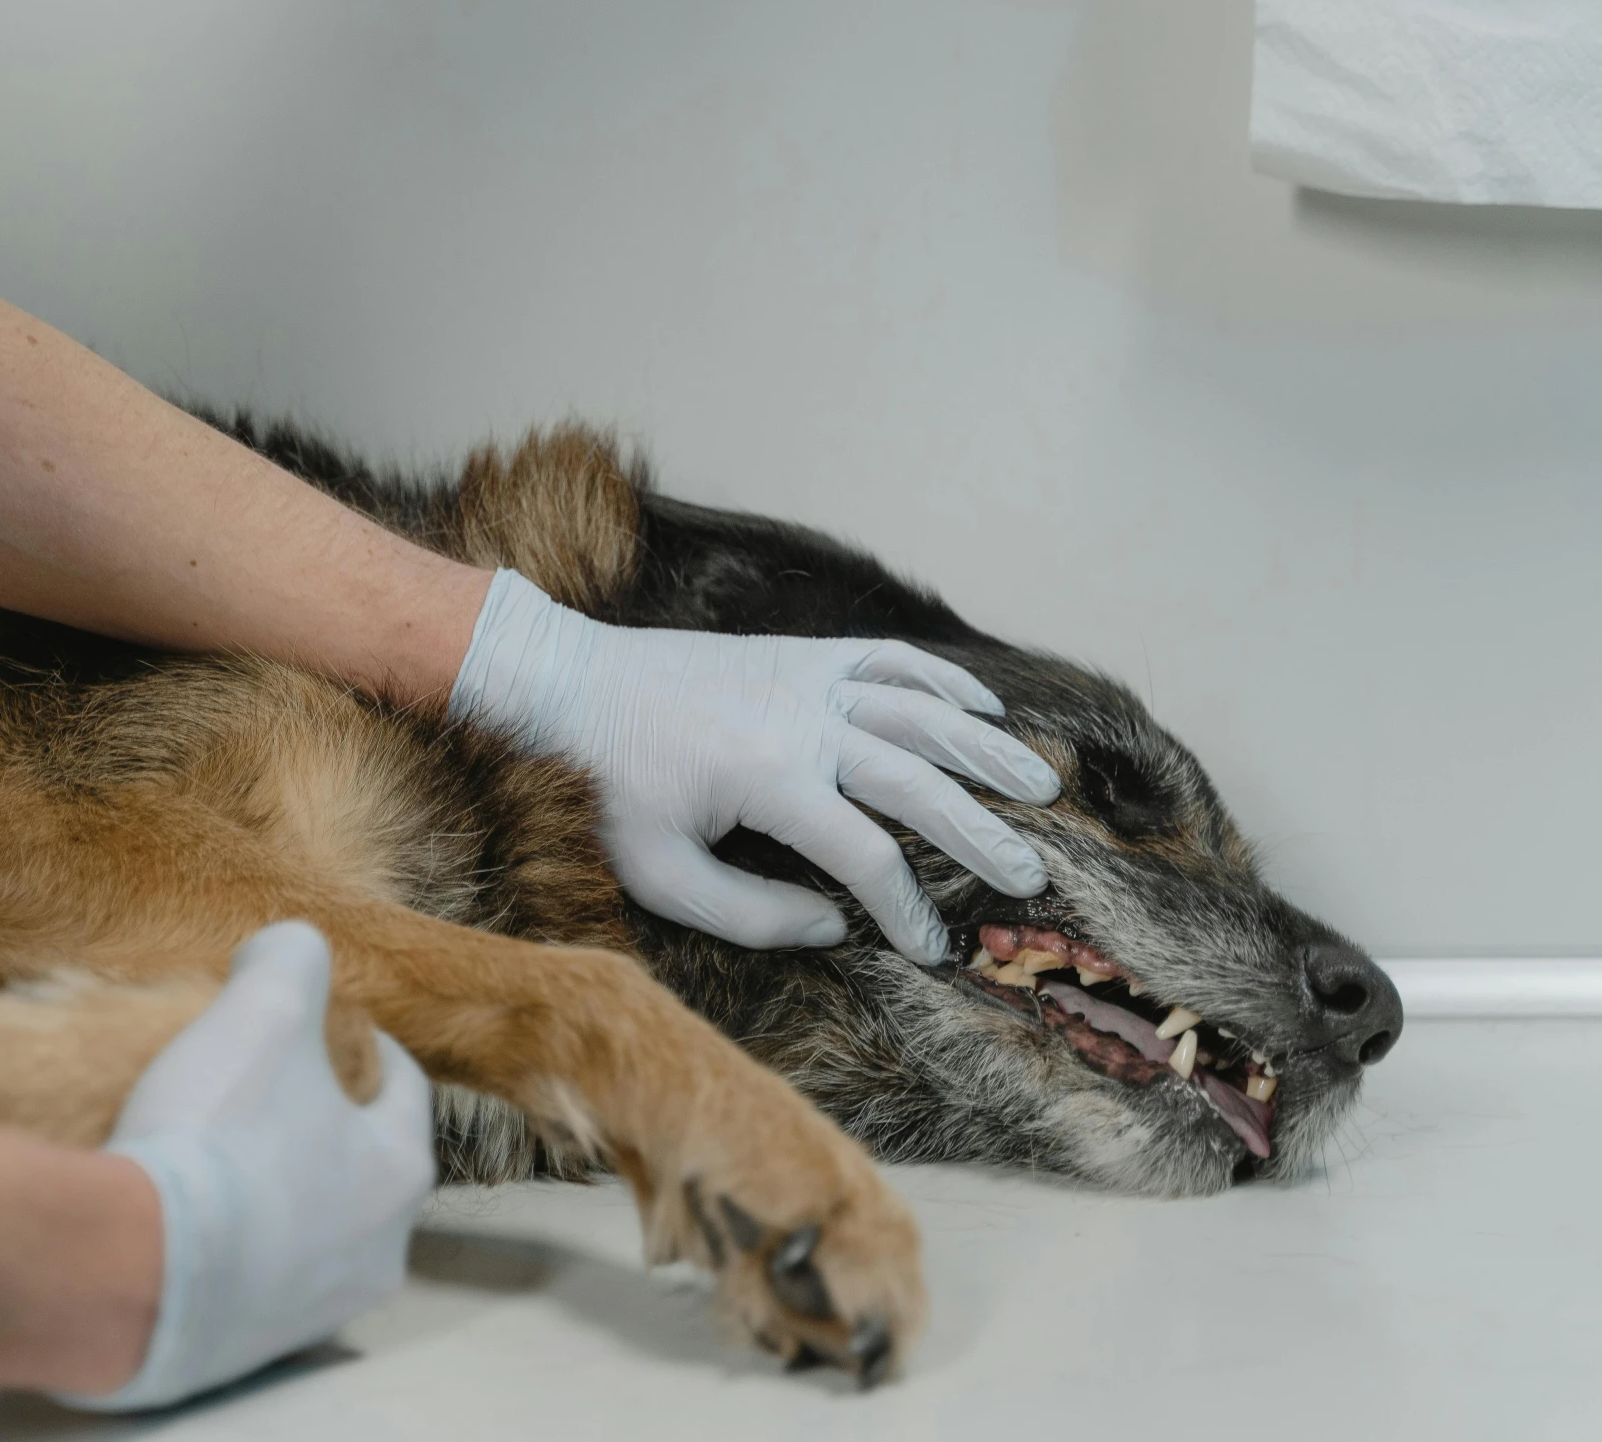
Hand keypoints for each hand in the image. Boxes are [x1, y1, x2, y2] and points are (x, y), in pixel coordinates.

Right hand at [57, 923, 434, 1411]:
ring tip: (213, 1146)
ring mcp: (306, 1313)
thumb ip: (292, 959)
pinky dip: (219, 1243)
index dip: (363, 1046)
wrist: (122, 1272)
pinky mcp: (237, 1352)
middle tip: (262, 1086)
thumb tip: (290, 946)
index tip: (326, 1025)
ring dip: (268, 1189)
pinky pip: (241, 1280)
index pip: (401, 1090)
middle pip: (354, 1166)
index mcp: (398, 1175)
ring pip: (301, 1229)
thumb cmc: (215, 1139)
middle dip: (315, 1123)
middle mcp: (372, 1256)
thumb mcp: (263, 1011)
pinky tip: (175, 1213)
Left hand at [448, 570, 1061, 960]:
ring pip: (921, 708)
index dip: (906, 908)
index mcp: (770, 777)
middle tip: (1030, 871)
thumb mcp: (659, 873)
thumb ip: (750, 914)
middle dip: (980, 831)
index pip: (867, 855)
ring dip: (985, 747)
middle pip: (918, 778)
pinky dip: (942, 679)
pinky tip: (982, 706)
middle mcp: (802, 719)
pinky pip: (888, 658)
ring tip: (1039, 785)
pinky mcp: (798, 654)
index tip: (930, 947)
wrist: (562, 685)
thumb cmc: (602, 787)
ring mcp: (805, 676)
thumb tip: (835, 923)